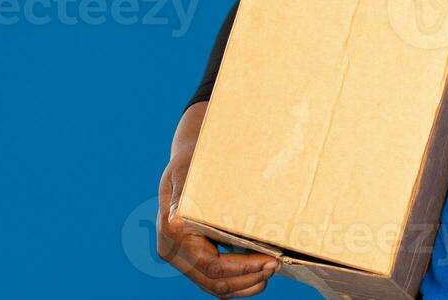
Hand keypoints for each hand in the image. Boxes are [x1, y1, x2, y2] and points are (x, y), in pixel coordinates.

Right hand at [157, 102, 278, 296]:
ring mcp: (180, 257)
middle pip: (213, 282)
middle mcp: (172, 249)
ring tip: (268, 273)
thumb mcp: (186, 171)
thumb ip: (182, 194)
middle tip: (275, 266)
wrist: (185, 161)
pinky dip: (236, 283)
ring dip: (244, 285)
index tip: (269, 260)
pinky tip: (257, 276)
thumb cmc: (191, 161)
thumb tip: (176, 218)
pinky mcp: (190, 259)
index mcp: (173, 231)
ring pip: (213, 287)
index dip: (242, 268)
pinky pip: (212, 280)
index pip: (211, 265)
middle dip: (247, 279)